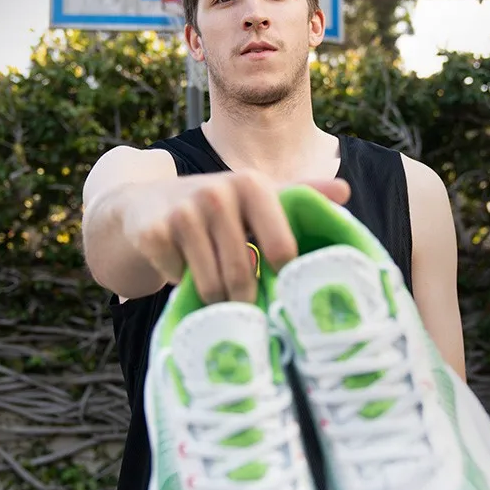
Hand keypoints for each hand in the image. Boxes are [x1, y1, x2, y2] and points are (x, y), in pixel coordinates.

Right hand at [123, 170, 350, 303]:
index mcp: (252, 184)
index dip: (283, 279)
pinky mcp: (153, 233)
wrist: (144, 204)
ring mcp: (182, 213)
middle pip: (243, 275)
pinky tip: (181, 268)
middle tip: (244, 304)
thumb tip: (345, 191)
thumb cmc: (216, 207)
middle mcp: (217, 193)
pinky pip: (179, 282)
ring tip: (217, 293)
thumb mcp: (255, 196)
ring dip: (215, 299)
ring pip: (211, 286)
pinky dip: (181, 285)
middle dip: (244, 299)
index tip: (279, 289)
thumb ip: (300, 195)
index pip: (282, 249)